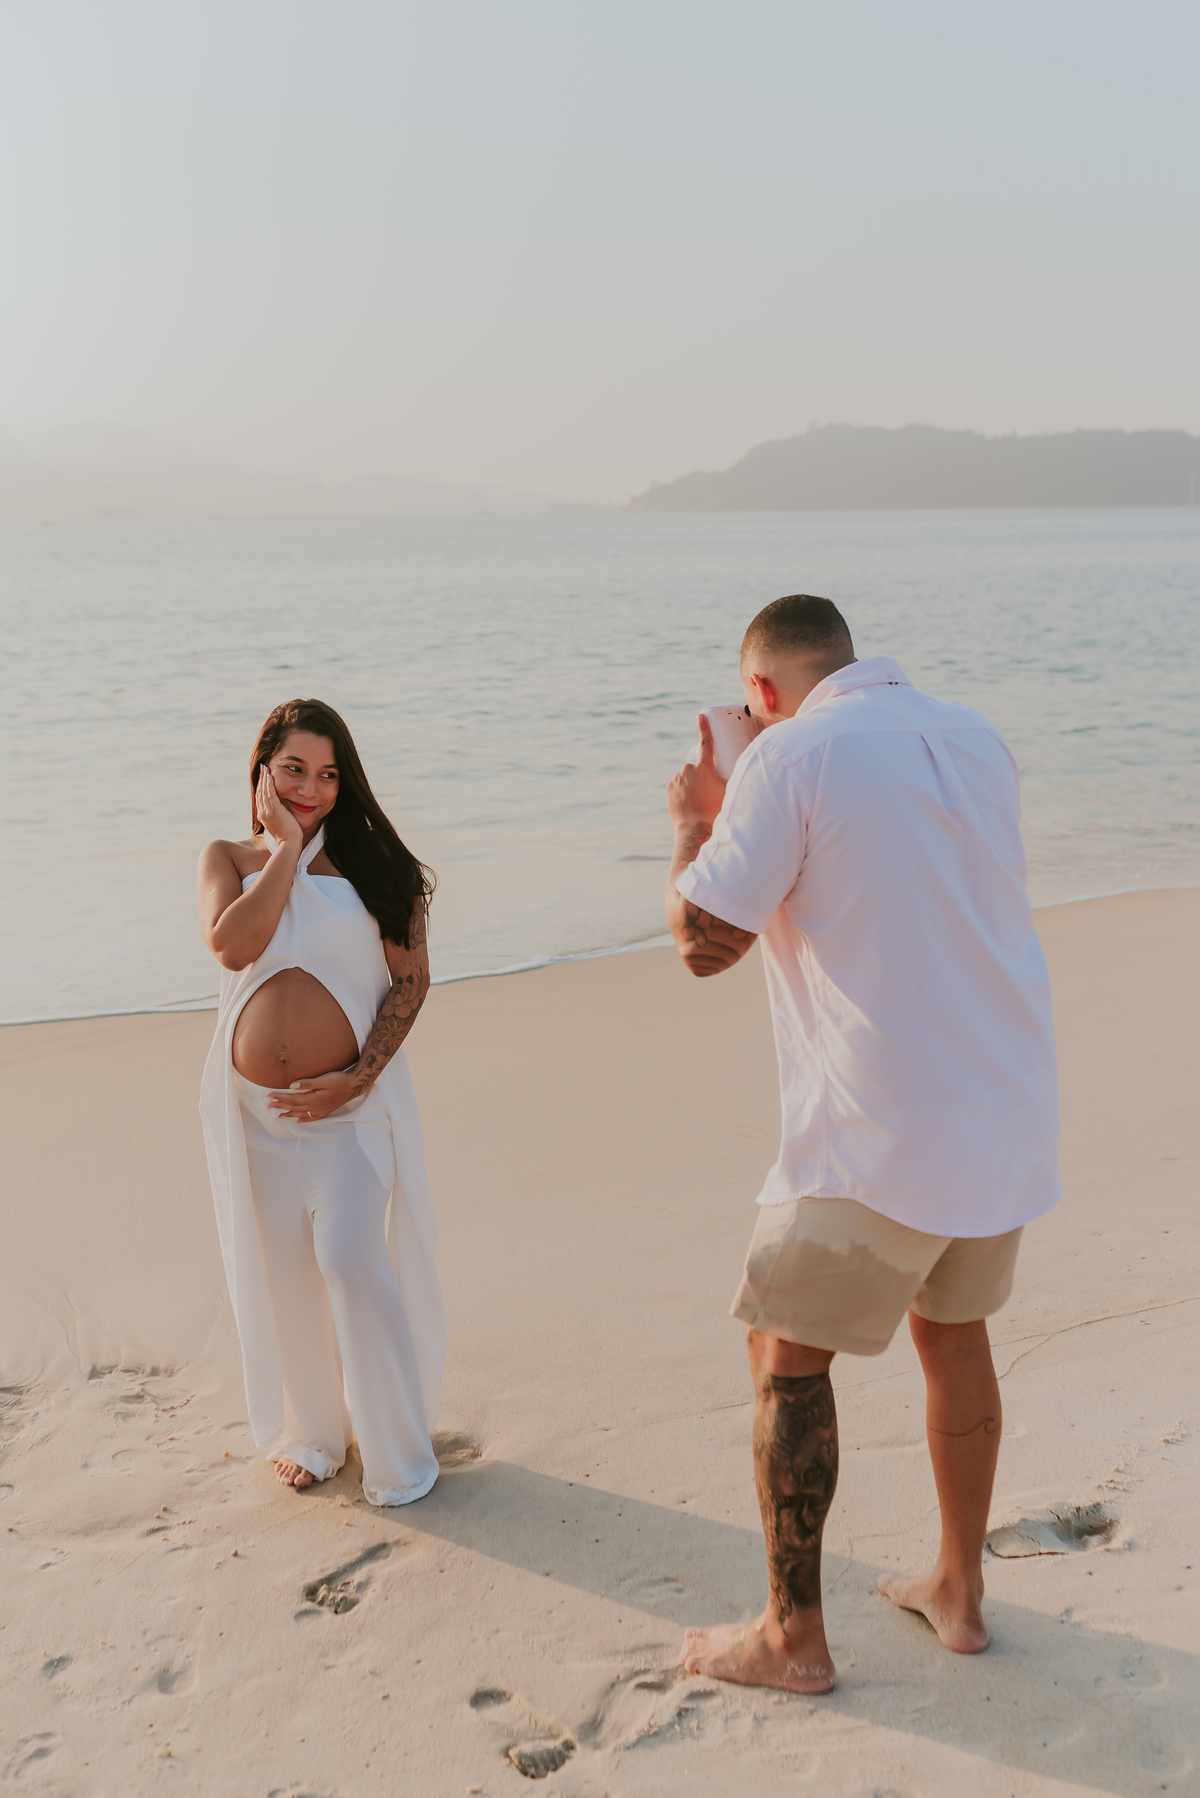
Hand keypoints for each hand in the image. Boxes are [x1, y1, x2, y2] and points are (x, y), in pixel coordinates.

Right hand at [254, 763, 301, 848]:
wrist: (289, 844)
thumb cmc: (288, 837)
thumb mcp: (279, 825)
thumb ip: (277, 817)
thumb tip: (280, 813)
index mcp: (263, 816)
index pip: (260, 797)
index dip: (261, 786)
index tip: (263, 777)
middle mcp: (263, 812)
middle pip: (260, 792)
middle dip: (261, 779)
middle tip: (262, 768)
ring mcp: (268, 811)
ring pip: (264, 791)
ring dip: (264, 778)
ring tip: (265, 768)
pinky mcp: (275, 810)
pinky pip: (270, 794)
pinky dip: (269, 784)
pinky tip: (270, 776)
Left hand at [267, 1069, 363, 1121]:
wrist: (354, 1086)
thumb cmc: (339, 1080)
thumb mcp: (323, 1079)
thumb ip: (307, 1083)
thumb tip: (292, 1086)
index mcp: (313, 1099)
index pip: (292, 1099)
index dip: (280, 1097)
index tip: (269, 1095)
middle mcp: (315, 1106)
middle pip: (294, 1107)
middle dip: (281, 1106)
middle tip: (268, 1105)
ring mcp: (320, 1110)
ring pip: (301, 1114)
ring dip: (289, 1114)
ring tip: (279, 1115)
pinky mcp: (325, 1110)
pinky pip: (312, 1117)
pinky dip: (304, 1119)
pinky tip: (299, 1120)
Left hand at [667, 713, 726, 830]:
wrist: (695, 829)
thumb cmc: (716, 811)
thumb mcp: (730, 793)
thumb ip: (736, 780)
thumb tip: (748, 771)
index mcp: (704, 768)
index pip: (706, 743)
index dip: (704, 728)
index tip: (700, 716)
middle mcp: (688, 770)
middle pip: (697, 765)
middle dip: (703, 774)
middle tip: (709, 790)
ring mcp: (677, 779)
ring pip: (687, 776)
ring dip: (693, 783)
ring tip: (701, 800)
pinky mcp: (670, 789)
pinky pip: (678, 785)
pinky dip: (684, 790)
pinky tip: (690, 802)